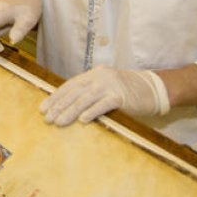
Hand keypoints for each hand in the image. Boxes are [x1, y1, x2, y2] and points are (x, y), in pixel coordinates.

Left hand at [40, 67, 169, 125]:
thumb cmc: (128, 92)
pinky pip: (103, 105)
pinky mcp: (121, 96)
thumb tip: (67, 107)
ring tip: (58, 122)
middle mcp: (99, 77)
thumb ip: (89, 93)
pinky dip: (91, 112)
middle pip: (74, 92)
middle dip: (58, 106)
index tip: (43, 108)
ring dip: (70, 112)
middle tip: (46, 118)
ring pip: (84, 99)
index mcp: (93, 74)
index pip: (69, 85)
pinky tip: (81, 120)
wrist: (154, 88)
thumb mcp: (106, 87)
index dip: (55, 97)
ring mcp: (110, 85)